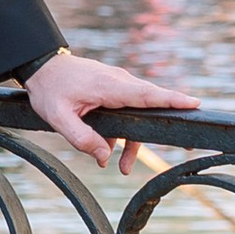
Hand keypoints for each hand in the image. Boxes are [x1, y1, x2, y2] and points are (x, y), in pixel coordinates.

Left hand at [22, 47, 195, 170]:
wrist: (40, 65)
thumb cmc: (49, 88)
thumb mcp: (57, 117)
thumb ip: (81, 138)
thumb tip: (104, 157)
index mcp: (109, 86)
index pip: (147, 94)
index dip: (171, 100)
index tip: (194, 103)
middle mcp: (119, 82)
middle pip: (150, 104)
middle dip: (165, 123)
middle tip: (187, 144)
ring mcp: (117, 84)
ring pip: (137, 113)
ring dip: (131, 141)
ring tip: (122, 167)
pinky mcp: (112, 89)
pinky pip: (126, 111)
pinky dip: (120, 133)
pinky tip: (108, 152)